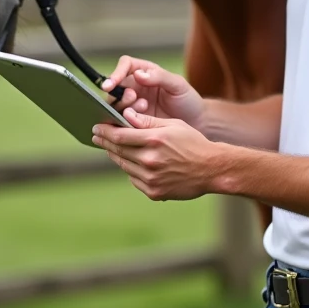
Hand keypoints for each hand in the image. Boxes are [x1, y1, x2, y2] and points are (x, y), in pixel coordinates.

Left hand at [92, 108, 218, 200]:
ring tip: (111, 148)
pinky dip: (130, 170)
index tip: (96, 128)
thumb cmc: (193, 143)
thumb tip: (126, 115)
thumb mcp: (173, 125)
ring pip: (124, 166)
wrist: (212, 170)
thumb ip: (148, 121)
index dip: (105, 131)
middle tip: (96, 136)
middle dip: (105, 142)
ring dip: (116, 156)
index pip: (120, 135)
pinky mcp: (153, 192)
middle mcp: (150, 161)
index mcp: (154, 141)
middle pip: (118, 151)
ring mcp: (151, 179)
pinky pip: (134, 180)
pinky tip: (131, 163)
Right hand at [103, 56, 205, 128]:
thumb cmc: (188, 100)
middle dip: (119, 93)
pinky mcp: (134, 121)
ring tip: (144, 107)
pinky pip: (120, 120)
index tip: (111, 84)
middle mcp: (136, 86)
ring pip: (115, 104)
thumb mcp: (178, 85)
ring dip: (123, 106)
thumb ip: (159, 77)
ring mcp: (133, 105)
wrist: (196, 123)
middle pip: (115, 86)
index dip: (116, 73)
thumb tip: (138, 74)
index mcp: (145, 72)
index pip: (125, 65)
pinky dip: (124, 121)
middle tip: (133, 97)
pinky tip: (138, 122)